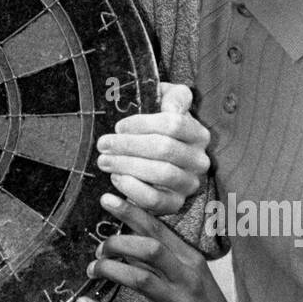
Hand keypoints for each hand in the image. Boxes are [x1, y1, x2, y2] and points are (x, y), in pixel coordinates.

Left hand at [78, 194, 263, 301]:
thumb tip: (125, 239)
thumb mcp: (191, 276)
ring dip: (109, 270)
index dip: (130, 212)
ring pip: (139, 279)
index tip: (107, 198)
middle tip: (99, 249)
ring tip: (93, 270)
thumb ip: (161, 258)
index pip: (158, 229)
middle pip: (149, 249)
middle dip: (117, 243)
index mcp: (191, 260)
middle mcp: (186, 278)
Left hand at [95, 82, 209, 214]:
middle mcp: (199, 161)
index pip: (173, 124)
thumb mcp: (166, 102)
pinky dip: (130, 196)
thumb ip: (174, 96)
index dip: (142, 124)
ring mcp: (188, 185)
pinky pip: (154, 203)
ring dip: (127, 167)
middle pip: (164, 149)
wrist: (156, 156)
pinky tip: (111, 187)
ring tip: (104, 161)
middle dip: (128, 146)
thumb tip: (171, 108)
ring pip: (160, 175)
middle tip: (103, 145)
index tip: (119, 126)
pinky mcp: (175, 205)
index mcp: (198, 134)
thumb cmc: (157, 125)